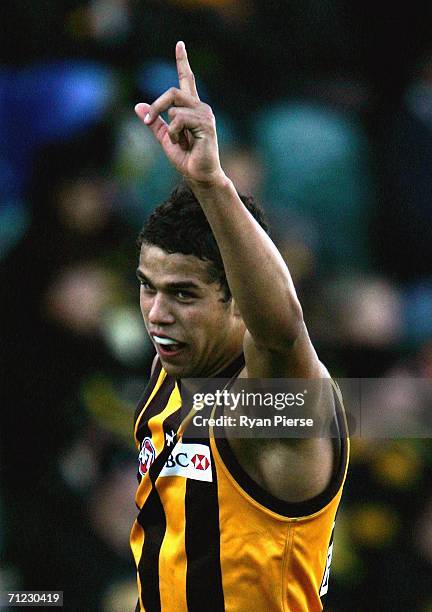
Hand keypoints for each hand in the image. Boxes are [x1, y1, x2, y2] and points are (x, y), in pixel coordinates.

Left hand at [135, 41, 225, 185]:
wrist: (199, 175)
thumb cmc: (186, 159)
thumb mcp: (164, 138)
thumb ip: (154, 122)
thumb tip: (137, 106)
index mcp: (191, 109)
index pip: (186, 80)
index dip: (182, 62)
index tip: (179, 44)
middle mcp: (200, 107)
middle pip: (172, 92)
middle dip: (157, 106)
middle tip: (148, 121)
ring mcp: (205, 114)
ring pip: (174, 107)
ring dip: (169, 128)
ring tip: (179, 142)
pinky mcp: (206, 124)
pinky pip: (179, 119)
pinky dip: (174, 134)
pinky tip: (185, 144)